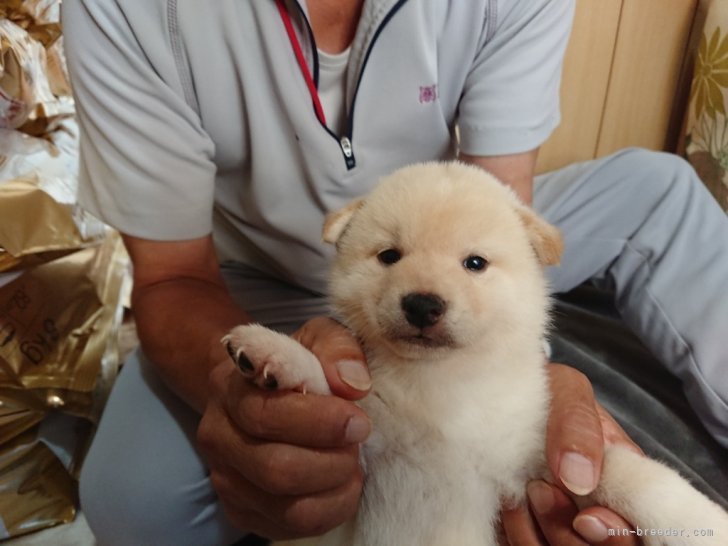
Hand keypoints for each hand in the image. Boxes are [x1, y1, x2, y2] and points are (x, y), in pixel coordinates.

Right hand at [196, 317, 370, 538]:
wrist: (263, 389)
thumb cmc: (296, 364)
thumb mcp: (318, 338)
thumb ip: (338, 350)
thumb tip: (354, 384)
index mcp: (230, 387)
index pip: (266, 416)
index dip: (319, 423)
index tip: (358, 420)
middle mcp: (217, 436)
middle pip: (275, 469)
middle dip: (332, 462)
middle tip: (357, 444)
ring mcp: (225, 478)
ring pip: (285, 506)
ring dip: (334, 489)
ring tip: (352, 465)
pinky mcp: (240, 511)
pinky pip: (288, 527)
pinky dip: (328, 511)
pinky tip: (340, 485)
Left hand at [501, 363, 643, 544]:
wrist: (496, 397)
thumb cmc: (542, 393)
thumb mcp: (567, 391)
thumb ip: (579, 425)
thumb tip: (579, 478)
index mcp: (625, 485)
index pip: (641, 529)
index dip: (619, 534)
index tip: (587, 519)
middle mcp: (597, 513)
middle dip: (568, 533)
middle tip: (540, 490)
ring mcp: (560, 527)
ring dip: (535, 532)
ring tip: (521, 491)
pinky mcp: (526, 533)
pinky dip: (513, 534)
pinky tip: (507, 504)